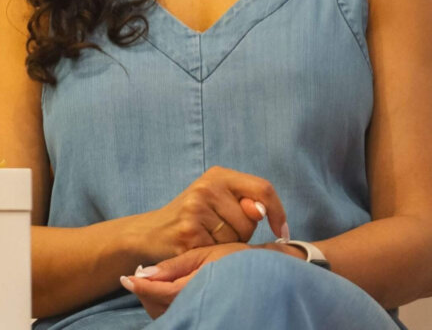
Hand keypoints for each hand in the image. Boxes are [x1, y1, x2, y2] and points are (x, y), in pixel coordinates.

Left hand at [120, 242, 249, 318]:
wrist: (271, 276)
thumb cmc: (241, 260)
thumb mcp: (208, 255)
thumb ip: (176, 266)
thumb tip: (145, 272)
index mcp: (196, 289)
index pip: (159, 292)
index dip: (141, 286)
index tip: (127, 278)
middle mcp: (198, 308)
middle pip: (159, 309)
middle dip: (145, 294)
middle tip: (137, 278)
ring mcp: (203, 317)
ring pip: (166, 316)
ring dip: (154, 302)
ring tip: (151, 284)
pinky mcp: (207, 320)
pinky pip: (178, 318)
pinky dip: (167, 308)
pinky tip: (167, 294)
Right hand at [129, 166, 288, 261]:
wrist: (149, 233)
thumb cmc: (192, 218)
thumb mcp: (218, 201)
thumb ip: (245, 203)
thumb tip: (260, 212)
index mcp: (218, 175)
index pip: (263, 189)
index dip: (278, 212)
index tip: (282, 232)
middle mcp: (207, 187)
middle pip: (251, 219)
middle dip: (242, 233)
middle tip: (217, 231)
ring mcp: (195, 209)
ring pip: (236, 238)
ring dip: (227, 246)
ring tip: (205, 238)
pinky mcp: (187, 233)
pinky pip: (219, 252)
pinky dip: (212, 256)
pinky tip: (197, 248)